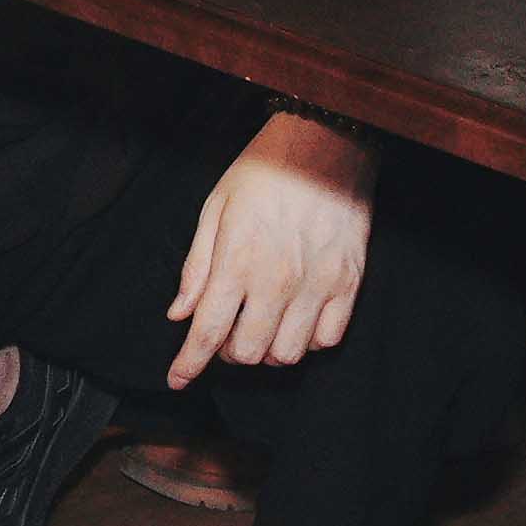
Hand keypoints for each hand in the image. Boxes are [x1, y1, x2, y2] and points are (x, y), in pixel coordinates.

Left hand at [166, 112, 376, 386]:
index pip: (208, 332)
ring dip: (267, 349)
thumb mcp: (214, 209)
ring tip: (259, 323)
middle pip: (248, 353)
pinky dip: (308, 340)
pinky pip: (328, 339)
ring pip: (288, 354)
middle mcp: (278, 282)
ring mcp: (318, 287)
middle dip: (227, 353)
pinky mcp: (349, 285)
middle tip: (223, 332)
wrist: (325, 145)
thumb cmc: (262, 172)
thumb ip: (196, 267)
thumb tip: (179, 313)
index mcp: (237, 262)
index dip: (188, 364)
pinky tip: (295, 318)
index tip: (176, 381)